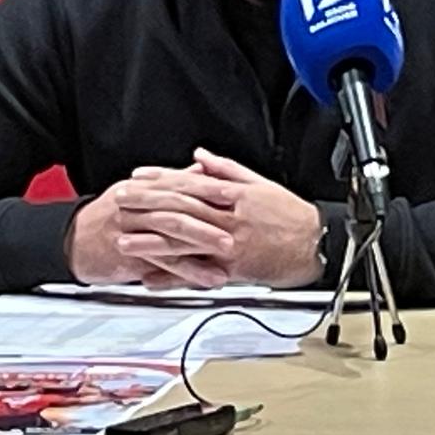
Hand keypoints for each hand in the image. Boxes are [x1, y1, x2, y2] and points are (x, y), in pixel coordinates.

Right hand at [65, 175, 229, 288]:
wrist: (70, 241)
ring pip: (171, 234)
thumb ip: (173, 181)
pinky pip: (161, 263)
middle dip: (210, 218)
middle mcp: (138, 205)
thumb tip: (201, 168)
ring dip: (202, 245)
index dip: (207, 187)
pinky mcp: (129, 256)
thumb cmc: (108, 217)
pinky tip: (206, 277)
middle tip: (235, 228)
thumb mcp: (139, 193)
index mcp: (144, 187)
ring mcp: (132, 229)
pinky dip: (187, 271)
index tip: (233, 191)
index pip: (180, 183)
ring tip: (227, 254)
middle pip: (178, 208)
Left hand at [126, 148, 326, 288]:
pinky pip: (197, 272)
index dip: (162, 180)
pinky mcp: (231, 269)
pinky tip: (150, 277)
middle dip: (148, 205)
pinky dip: (172, 276)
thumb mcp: (259, 183)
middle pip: (181, 210)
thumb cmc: (288, 214)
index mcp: (236, 195)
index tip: (138, 178)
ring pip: (184, 242)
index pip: (191, 183)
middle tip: (122, 201)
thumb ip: (226, 169)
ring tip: (125, 240)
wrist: (312, 243)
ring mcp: (229, 245)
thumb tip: (200, 157)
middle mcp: (229, 219)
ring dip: (151, 242)